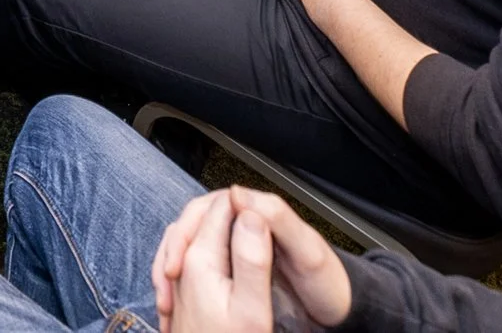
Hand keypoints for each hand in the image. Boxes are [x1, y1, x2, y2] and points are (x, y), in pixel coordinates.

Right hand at [156, 187, 352, 332]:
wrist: (336, 308)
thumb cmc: (327, 280)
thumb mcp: (307, 249)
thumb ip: (277, 218)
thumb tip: (237, 192)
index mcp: (254, 212)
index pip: (204, 210)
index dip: (186, 234)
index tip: (178, 263)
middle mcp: (240, 225)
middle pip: (190, 229)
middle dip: (171, 254)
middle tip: (166, 283)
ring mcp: (234, 247)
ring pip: (188, 249)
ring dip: (170, 269)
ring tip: (166, 299)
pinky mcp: (232, 268)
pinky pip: (196, 270)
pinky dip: (181, 286)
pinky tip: (176, 302)